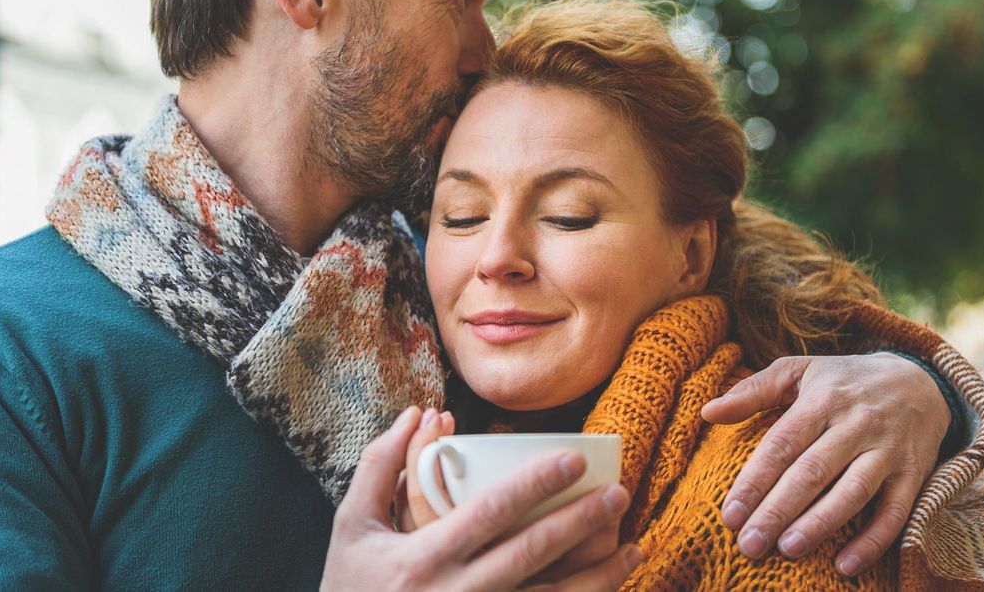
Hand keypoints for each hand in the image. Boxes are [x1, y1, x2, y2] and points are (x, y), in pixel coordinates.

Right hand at [322, 406, 642, 590]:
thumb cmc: (349, 588)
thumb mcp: (351, 528)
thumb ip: (381, 466)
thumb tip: (419, 411)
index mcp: (422, 557)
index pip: (491, 512)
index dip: (536, 484)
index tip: (576, 459)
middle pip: (530, 554)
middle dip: (580, 522)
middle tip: (619, 493)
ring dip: (597, 577)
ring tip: (634, 550)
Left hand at [700, 353, 948, 575]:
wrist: (918, 381)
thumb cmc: (843, 380)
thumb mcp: (799, 371)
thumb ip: (753, 391)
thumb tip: (707, 413)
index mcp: (822, 399)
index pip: (782, 443)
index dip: (754, 480)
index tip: (729, 514)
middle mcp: (856, 423)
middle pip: (812, 471)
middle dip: (778, 510)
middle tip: (748, 543)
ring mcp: (887, 449)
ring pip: (852, 491)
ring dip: (821, 524)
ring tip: (788, 549)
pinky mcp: (914, 473)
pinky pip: (895, 512)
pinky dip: (873, 541)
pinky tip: (844, 566)